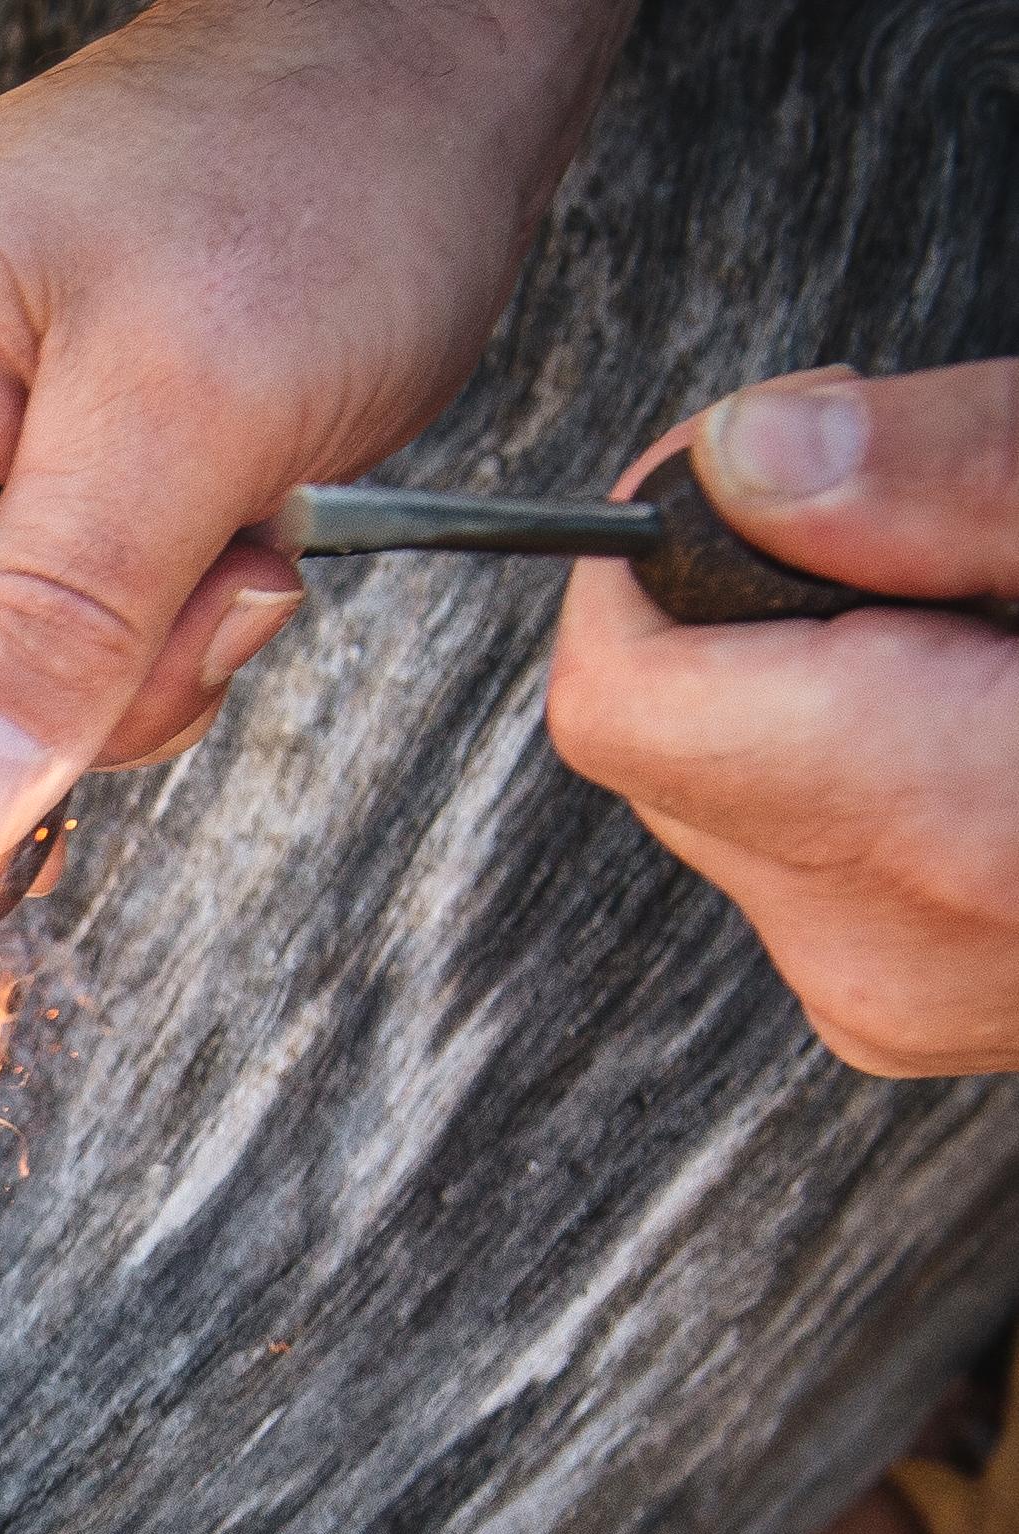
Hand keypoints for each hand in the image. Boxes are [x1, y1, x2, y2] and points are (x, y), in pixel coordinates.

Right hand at [0, 0, 625, 861]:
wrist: (420, 86)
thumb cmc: (304, 165)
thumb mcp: (185, 406)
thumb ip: (55, 618)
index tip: (2, 823)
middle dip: (48, 702)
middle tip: (194, 615)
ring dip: (126, 674)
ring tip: (232, 551)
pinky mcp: (30, 493)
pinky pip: (56, 651)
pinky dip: (155, 645)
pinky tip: (232, 547)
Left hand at [549, 360, 1018, 1075]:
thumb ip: (956, 478)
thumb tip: (747, 457)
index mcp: (947, 825)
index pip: (622, 701)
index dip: (655, 562)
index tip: (765, 472)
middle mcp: (883, 949)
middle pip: (658, 742)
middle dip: (751, 609)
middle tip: (930, 537)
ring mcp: (891, 996)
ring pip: (718, 792)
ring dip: (803, 682)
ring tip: (982, 636)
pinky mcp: (904, 1006)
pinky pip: (795, 851)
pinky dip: (847, 757)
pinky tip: (982, 718)